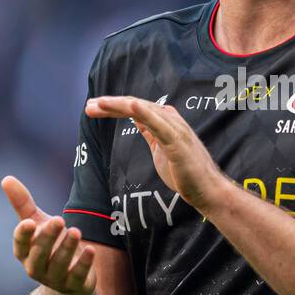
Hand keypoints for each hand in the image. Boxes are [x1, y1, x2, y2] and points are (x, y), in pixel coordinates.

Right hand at [1, 175, 96, 294]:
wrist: (68, 278)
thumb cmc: (48, 244)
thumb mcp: (36, 222)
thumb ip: (22, 203)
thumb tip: (6, 178)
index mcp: (24, 252)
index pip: (20, 244)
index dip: (23, 234)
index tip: (29, 222)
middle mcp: (36, 267)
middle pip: (39, 254)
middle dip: (48, 237)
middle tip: (59, 219)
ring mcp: (55, 279)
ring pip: (59, 265)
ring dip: (67, 248)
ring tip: (75, 231)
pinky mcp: (74, 285)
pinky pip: (77, 276)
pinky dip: (84, 264)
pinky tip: (91, 250)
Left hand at [85, 95, 228, 214]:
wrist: (206, 190)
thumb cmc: (185, 172)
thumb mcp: (161, 148)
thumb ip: (151, 132)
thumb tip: (138, 120)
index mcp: (164, 121)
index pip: (134, 108)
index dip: (113, 107)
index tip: (93, 109)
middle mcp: (170, 120)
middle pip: (135, 105)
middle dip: (110, 105)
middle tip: (88, 106)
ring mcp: (174, 129)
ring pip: (142, 110)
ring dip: (119, 105)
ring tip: (98, 104)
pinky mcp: (177, 141)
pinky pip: (158, 124)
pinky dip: (144, 113)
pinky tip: (130, 105)